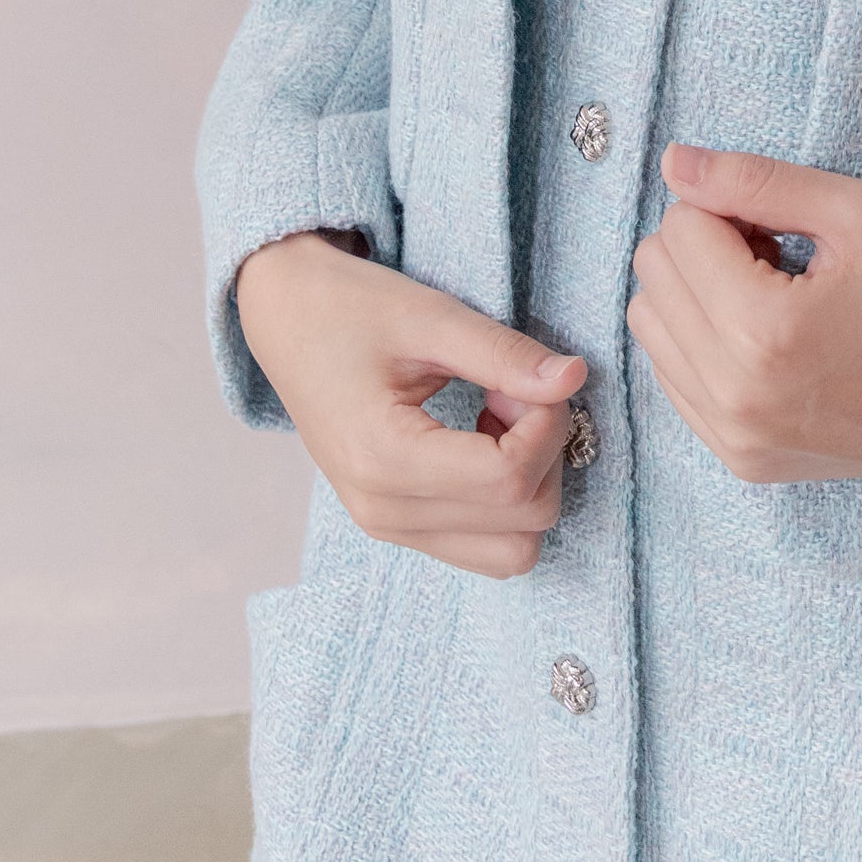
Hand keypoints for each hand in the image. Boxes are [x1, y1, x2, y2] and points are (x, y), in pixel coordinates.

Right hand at [233, 231, 587, 577]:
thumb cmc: (350, 309)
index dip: (548, 426)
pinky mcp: (397, 527)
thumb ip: (505, 355)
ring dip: (527, 484)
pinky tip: (481, 438)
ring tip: (496, 418)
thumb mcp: (431, 317)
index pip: (510, 479)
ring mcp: (387, 528)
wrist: (286, 320)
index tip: (534, 379)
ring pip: (511, 551)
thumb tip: (575, 379)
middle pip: (523, 523)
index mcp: (384, 460)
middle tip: (514, 392)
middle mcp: (384, 512)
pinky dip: (504, 502)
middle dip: (544, 452)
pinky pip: (482, 546)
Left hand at [625, 143, 861, 483]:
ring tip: (768, 294)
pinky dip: (703, 343)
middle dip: (704, 245)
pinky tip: (766, 337)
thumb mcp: (857, 211)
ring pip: (650, 327)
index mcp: (763, 331)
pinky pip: (674, 379)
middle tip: (775, 252)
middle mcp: (735, 395)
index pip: (680, 228)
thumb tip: (674, 162)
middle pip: (653, 276)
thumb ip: (756, 180)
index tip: (781, 223)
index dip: (727, 205)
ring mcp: (734, 438)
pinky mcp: (741, 460)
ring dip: (696, 294)